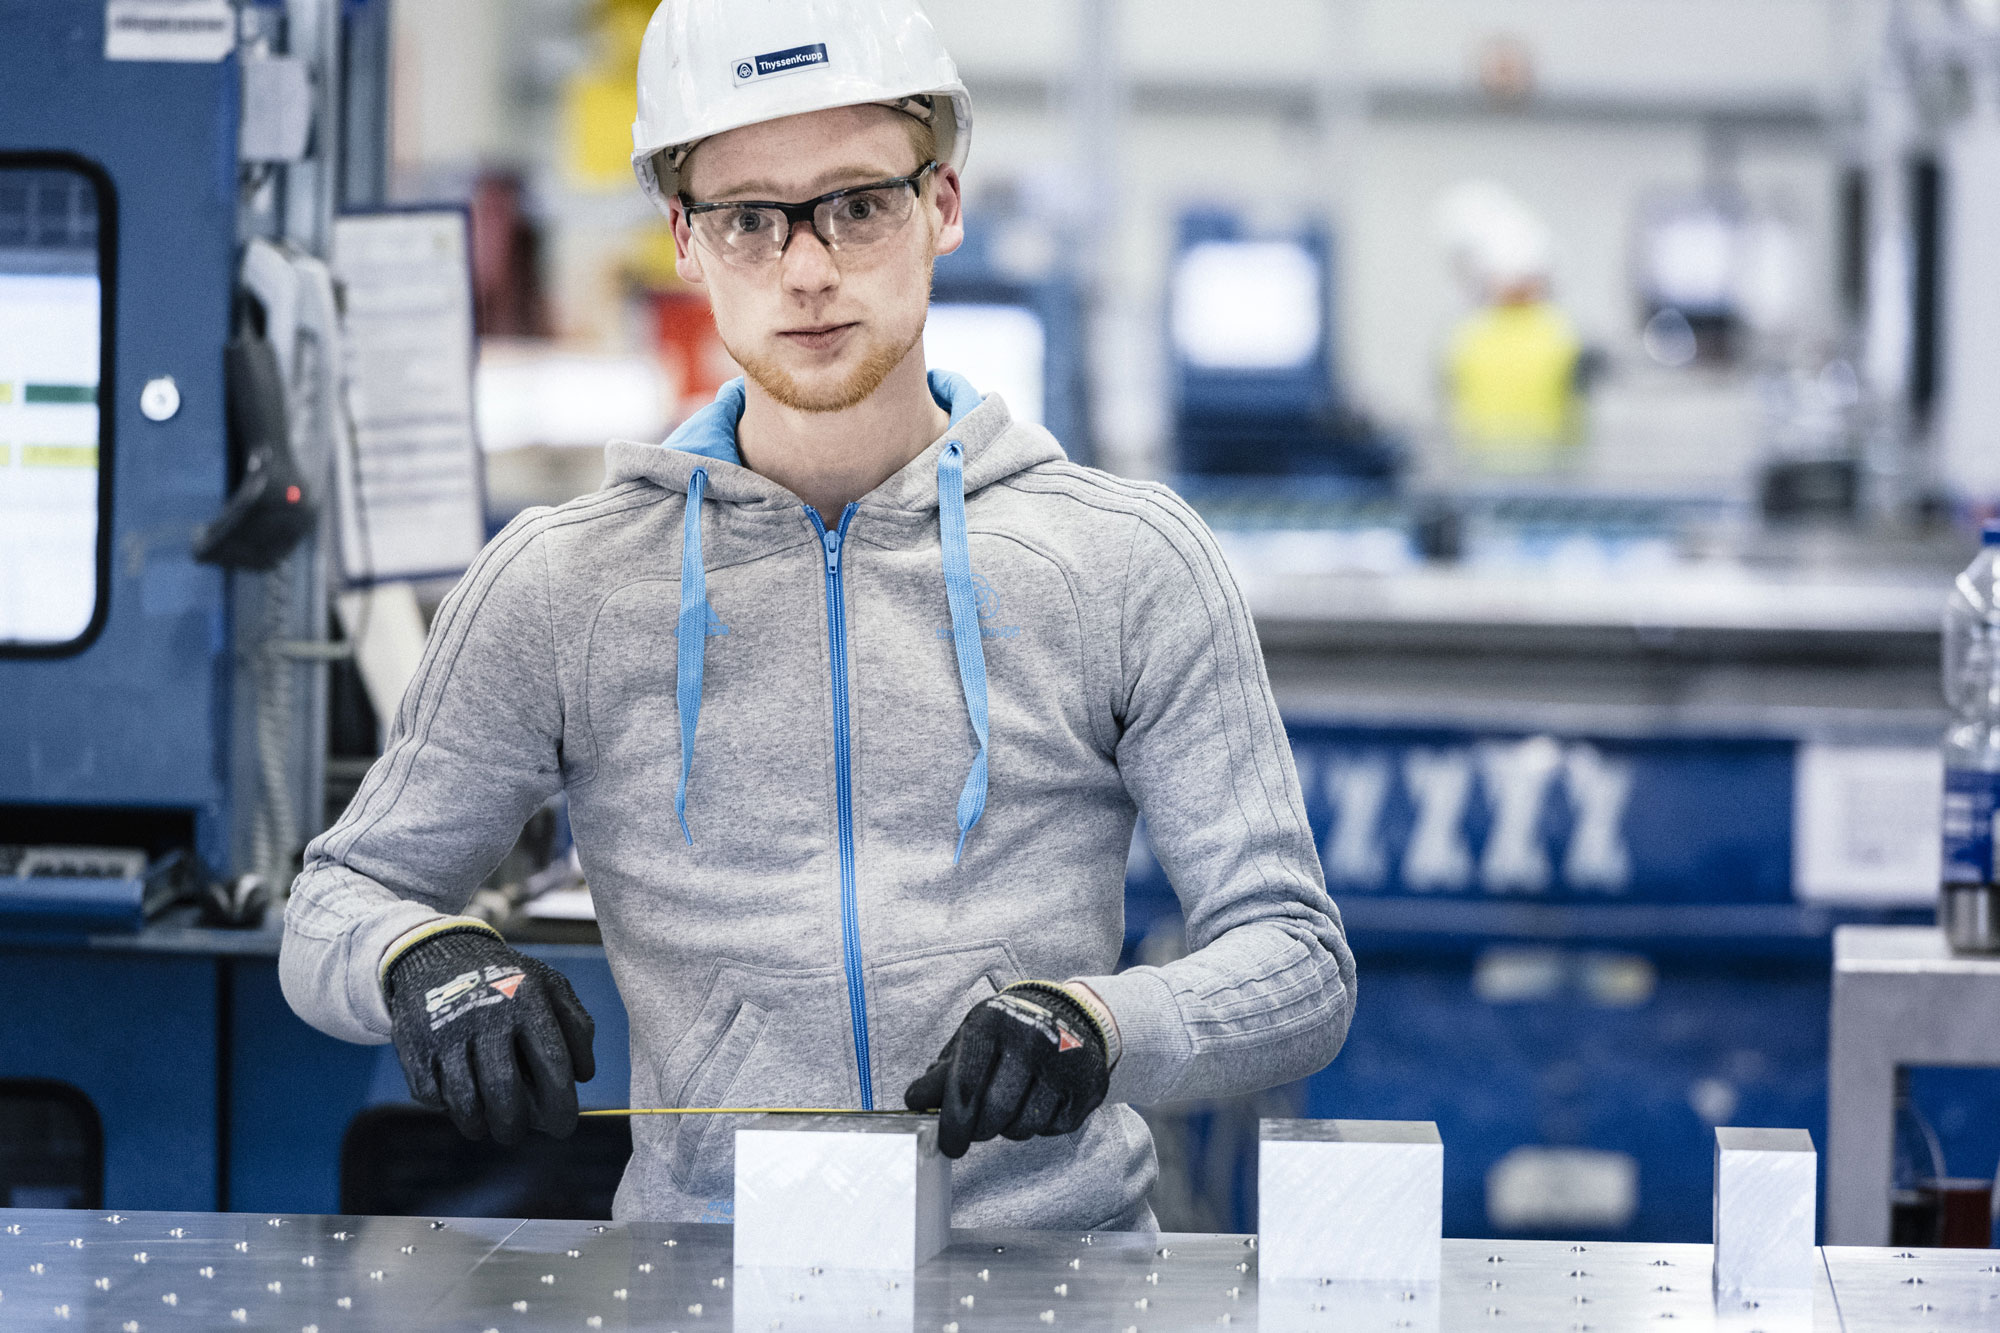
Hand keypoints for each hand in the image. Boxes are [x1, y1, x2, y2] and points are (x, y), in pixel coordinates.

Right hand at [383, 926, 594, 1144]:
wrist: (441, 955)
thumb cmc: (508, 983)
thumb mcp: (550, 987)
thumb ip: (576, 1026)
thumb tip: (583, 1077)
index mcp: (528, 1002)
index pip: (552, 1064)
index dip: (561, 1105)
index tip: (564, 1128)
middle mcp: (486, 1016)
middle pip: (503, 1091)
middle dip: (514, 1125)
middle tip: (517, 1133)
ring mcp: (447, 1032)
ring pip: (464, 1101)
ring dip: (479, 1124)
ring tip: (489, 1124)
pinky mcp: (414, 1045)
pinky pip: (431, 1095)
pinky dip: (446, 1107)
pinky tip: (459, 1099)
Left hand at [903, 982, 1110, 1158]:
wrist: (1068, 1013)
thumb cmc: (1009, 1030)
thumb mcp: (972, 1037)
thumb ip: (943, 1071)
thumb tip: (915, 1102)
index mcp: (994, 1023)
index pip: (965, 1086)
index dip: (952, 1124)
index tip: (947, 1145)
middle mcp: (1032, 1038)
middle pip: (994, 1113)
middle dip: (978, 1131)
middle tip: (974, 1130)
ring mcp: (1065, 1062)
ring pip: (1024, 1127)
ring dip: (1008, 1129)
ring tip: (1008, 1108)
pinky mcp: (1088, 1085)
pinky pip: (1052, 1128)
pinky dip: (1039, 1125)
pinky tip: (1037, 1102)